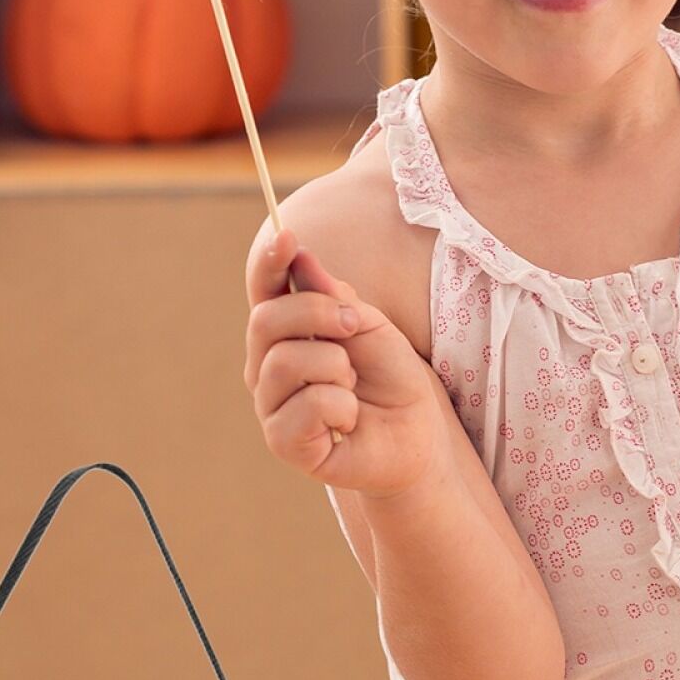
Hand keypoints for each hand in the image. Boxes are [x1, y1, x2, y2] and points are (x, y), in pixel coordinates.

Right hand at [243, 218, 441, 497]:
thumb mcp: (371, 328)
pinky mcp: (283, 442)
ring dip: (336, 367)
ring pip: (284, 363)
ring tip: (354, 385)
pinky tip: (349, 420)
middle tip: (353, 326)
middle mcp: (266, 367)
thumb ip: (335, 299)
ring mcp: (270, 406)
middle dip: (317, 313)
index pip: (264, 291)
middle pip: (265, 321)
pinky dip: (341, 406)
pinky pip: (307, 405)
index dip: (269, 263)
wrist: (416, 435)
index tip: (287, 237)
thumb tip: (301, 258)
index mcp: (285, 333)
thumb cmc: (391, 379)